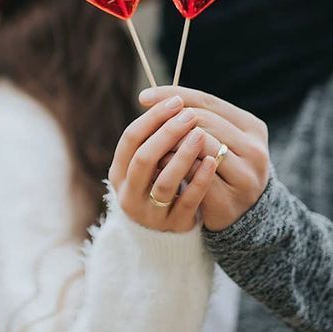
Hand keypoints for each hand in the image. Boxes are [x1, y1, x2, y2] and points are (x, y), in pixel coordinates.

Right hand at [108, 95, 218, 232]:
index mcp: (120, 173)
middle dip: (167, 133)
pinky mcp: (174, 226)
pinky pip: (187, 202)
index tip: (175, 101)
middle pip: (144, 159)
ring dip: (182, 155)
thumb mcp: (148, 164)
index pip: (130, 139)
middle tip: (189, 115)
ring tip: (200, 134)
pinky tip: (212, 162)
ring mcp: (151, 214)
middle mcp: (129, 194)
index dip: (152, 118)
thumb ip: (154, 138)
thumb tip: (171, 98)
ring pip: (163, 182)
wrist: (164, 234)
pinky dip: (199, 181)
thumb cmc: (157, 184)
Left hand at [138, 87, 269, 231]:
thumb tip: (147, 98)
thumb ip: (194, 118)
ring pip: (201, 146)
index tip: (143, 97)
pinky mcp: (227, 202)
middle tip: (145, 125)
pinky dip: (175, 168)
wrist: (244, 214)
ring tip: (150, 145)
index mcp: (252, 127)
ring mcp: (244, 177)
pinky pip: (195, 177)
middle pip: (203, 122)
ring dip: (171, 143)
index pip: (208, 102)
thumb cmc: (223, 168)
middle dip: (171, 122)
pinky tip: (158, 167)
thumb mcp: (219, 138)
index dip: (174, 96)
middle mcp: (254, 150)